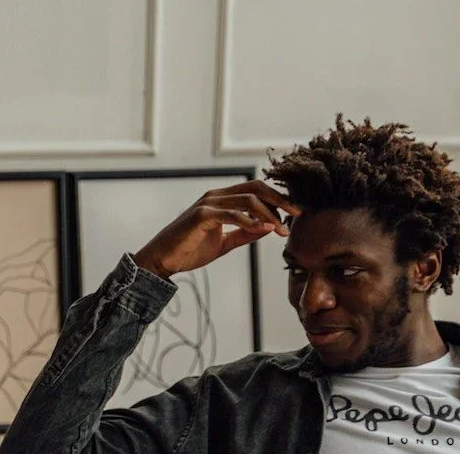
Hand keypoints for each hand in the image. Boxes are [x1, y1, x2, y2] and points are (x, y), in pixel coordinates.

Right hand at [133, 180, 299, 278]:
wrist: (162, 259)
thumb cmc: (190, 249)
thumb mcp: (224, 242)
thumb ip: (245, 234)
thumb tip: (268, 229)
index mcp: (222, 198)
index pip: (256, 190)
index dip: (278, 199)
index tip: (294, 214)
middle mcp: (216, 195)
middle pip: (256, 188)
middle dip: (280, 200)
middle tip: (297, 214)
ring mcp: (208, 203)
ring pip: (247, 199)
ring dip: (269, 213)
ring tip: (281, 229)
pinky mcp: (201, 216)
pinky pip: (232, 214)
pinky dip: (250, 222)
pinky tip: (262, 231)